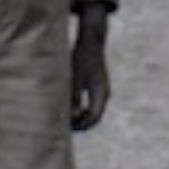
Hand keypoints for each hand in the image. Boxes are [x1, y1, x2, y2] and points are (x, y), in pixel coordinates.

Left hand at [70, 5, 111, 130]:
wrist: (91, 41)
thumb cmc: (81, 58)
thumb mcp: (74, 79)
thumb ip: (73, 98)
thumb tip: (70, 116)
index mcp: (100, 92)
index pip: (93, 117)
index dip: (80, 125)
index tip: (65, 127)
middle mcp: (104, 94)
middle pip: (95, 117)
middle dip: (81, 124)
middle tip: (64, 127)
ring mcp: (102, 90)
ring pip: (94, 112)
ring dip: (81, 118)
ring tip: (65, 120)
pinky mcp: (97, 87)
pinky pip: (92, 104)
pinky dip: (82, 110)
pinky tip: (69, 109)